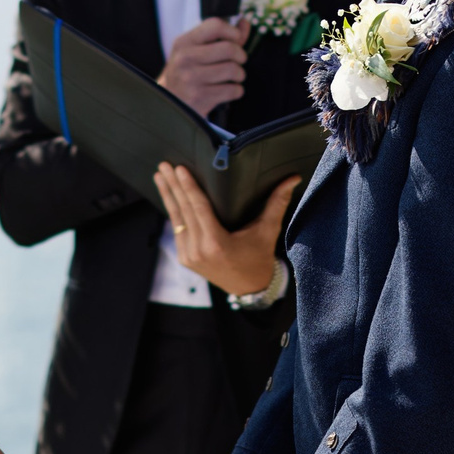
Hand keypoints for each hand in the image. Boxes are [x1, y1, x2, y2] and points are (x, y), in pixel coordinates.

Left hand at [154, 166, 297, 295]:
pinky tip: (167, 194)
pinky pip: (177, 229)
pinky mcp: (184, 258)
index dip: (188, 187)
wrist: (249, 288)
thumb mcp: (268, 230)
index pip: (199, 209)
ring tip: (160, 174)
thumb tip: (293, 178)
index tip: (179, 169)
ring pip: (176, 219)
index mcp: (217, 244)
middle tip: (165, 164)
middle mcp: (199, 251)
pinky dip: (172, 210)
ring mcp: (189, 256)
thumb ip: (277, 203)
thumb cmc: (259, 257)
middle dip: (173, 185)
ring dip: (167, 195)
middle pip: (183, 211)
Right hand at [158, 17, 250, 116]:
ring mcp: (191, 79)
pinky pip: (232, 90)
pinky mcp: (199, 97)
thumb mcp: (195, 49)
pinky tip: (229, 89)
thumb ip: (222, 35)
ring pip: (233, 70)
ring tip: (234, 76)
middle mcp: (185, 58)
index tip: (237, 39)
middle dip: (241, 55)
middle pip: (229, 48)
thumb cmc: (187, 71)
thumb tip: (244, 23)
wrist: (170, 99)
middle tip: (239, 60)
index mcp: (184, 42)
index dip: (233, 32)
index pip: (215, 26)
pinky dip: (236, 90)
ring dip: (240, 74)